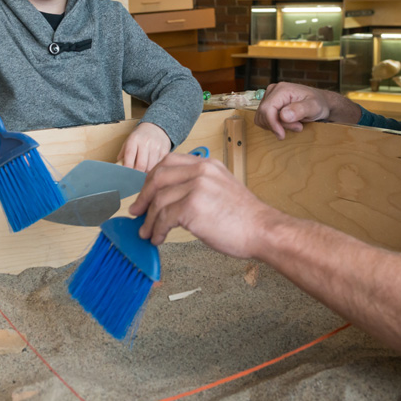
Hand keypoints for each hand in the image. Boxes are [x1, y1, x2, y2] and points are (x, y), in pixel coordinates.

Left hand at [117, 122, 171, 171]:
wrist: (156, 127)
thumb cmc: (140, 137)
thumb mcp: (129, 141)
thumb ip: (123, 154)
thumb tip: (118, 168)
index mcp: (134, 139)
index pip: (129, 155)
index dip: (127, 167)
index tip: (126, 175)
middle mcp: (146, 142)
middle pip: (141, 165)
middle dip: (138, 174)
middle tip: (135, 178)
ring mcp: (156, 146)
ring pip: (151, 167)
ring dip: (147, 173)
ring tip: (144, 173)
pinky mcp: (165, 150)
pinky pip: (159, 165)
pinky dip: (155, 169)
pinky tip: (152, 168)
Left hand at [129, 152, 273, 258]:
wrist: (263, 230)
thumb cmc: (244, 217)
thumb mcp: (221, 188)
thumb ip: (198, 186)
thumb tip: (172, 200)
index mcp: (206, 164)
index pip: (168, 162)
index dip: (151, 179)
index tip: (145, 194)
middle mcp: (200, 170)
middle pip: (157, 177)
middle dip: (143, 197)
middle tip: (137, 212)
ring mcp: (196, 187)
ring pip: (158, 200)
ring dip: (149, 219)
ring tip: (147, 233)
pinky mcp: (193, 207)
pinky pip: (164, 217)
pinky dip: (157, 230)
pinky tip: (158, 238)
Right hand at [254, 82, 336, 139]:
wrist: (320, 102)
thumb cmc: (318, 103)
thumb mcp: (314, 107)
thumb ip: (300, 110)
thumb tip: (283, 115)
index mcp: (281, 89)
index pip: (267, 109)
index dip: (272, 124)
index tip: (282, 135)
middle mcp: (272, 91)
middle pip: (264, 114)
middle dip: (278, 126)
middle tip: (297, 127)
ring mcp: (270, 96)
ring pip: (262, 118)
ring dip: (276, 126)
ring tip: (294, 124)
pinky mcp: (269, 103)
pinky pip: (264, 118)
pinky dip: (274, 125)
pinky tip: (287, 123)